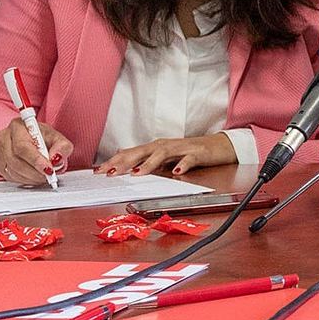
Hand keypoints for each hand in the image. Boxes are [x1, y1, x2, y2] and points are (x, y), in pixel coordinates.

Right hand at [0, 117, 74, 187]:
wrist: (36, 141)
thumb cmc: (45, 138)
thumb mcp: (59, 139)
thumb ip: (62, 147)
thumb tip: (56, 158)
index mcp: (18, 126)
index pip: (22, 146)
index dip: (35, 160)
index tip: (48, 169)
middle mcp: (5, 137)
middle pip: (15, 159)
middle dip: (34, 171)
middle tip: (48, 176)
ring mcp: (0, 151)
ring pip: (12, 170)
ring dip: (31, 177)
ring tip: (44, 176)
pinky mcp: (0, 164)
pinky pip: (10, 176)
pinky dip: (25, 180)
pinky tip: (35, 177)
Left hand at [99, 133, 236, 176]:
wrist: (220, 146)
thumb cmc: (190, 151)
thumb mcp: (165, 155)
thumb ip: (146, 156)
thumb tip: (123, 155)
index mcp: (155, 147)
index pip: (131, 153)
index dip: (114, 161)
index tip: (98, 171)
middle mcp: (165, 145)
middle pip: (141, 152)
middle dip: (124, 162)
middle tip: (109, 173)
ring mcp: (181, 148)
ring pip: (162, 154)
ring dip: (149, 164)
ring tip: (137, 174)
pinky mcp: (198, 153)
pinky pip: (189, 158)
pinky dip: (183, 164)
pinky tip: (177, 171)